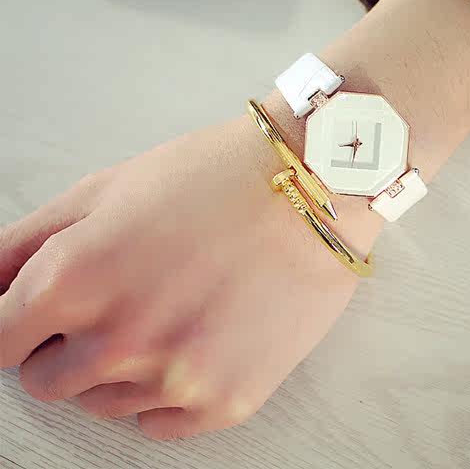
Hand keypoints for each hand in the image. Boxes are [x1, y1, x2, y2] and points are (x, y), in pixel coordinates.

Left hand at [0, 0, 469, 440]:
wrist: (311, 185)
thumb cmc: (212, 176)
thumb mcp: (107, 188)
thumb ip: (27, 243)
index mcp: (74, 280)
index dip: (15, 325)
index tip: (36, 319)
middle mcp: (118, 341)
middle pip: (47, 381)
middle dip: (69, 343)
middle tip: (125, 296)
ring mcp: (175, 377)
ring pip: (103, 403)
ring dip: (121, 366)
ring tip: (172, 307)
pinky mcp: (226, 400)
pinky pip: (160, 421)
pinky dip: (167, 387)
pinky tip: (197, 335)